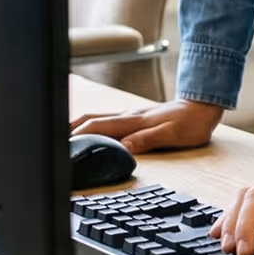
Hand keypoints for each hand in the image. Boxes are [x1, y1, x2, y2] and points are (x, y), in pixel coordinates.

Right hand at [70, 99, 224, 153]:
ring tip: (61, 136)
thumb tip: (123, 148)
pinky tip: (89, 132)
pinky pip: (106, 120)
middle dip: (69, 129)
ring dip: (77, 126)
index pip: (97, 127)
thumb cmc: (190, 123)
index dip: (77, 136)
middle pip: (90, 120)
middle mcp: (127, 116)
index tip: (61, 146)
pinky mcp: (134, 118)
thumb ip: (147, 140)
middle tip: (51, 141)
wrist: (203, 106)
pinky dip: (90, 125)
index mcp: (132, 121)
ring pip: (96, 118)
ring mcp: (130, 115)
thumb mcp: (172, 135)